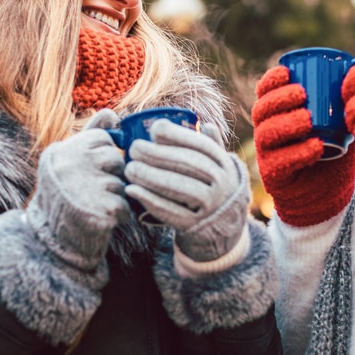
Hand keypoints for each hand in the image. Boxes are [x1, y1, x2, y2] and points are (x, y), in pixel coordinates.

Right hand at [28, 109, 129, 269]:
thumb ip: (90, 135)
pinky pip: (125, 205)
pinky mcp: (100, 210)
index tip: (91, 170)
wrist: (51, 242)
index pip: (102, 138)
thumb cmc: (64, 197)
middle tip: (94, 190)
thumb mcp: (69, 161)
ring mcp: (84, 188)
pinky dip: (119, 215)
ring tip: (94, 205)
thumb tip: (111, 112)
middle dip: (112, 175)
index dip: (104, 155)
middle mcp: (69, 166)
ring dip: (115, 196)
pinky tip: (102, 219)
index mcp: (61, 151)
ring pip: (121, 183)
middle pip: (115, 158)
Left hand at [124, 120, 249, 261]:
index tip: (154, 130)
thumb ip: (212, 147)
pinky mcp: (195, 226)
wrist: (224, 230)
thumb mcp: (219, 169)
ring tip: (129, 169)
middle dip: (157, 154)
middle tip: (133, 149)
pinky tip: (132, 190)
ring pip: (180, 187)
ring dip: (151, 176)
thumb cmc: (213, 190)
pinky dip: (149, 200)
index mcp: (225, 165)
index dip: (178, 135)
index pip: (202, 146)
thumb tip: (206, 124)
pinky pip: (171, 212)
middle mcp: (223, 185)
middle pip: (189, 165)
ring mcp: (211, 207)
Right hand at [251, 66, 354, 226]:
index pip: (265, 92)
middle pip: (261, 110)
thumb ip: (345, 98)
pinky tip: (316, 147)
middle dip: (279, 99)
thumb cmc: (332, 151)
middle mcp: (267, 131)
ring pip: (267, 134)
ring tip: (308, 119)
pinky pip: (280, 162)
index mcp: (277, 114)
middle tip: (302, 94)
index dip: (271, 80)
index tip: (287, 72)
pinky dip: (298, 153)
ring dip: (287, 123)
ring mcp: (267, 154)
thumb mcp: (339, 122)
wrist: (328, 192)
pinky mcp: (274, 176)